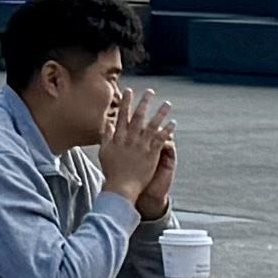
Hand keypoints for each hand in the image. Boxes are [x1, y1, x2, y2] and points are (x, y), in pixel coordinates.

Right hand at [98, 83, 176, 206]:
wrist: (121, 187)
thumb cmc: (111, 171)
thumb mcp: (104, 151)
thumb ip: (106, 136)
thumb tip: (108, 123)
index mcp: (118, 137)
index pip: (122, 116)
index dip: (126, 102)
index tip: (129, 91)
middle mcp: (130, 139)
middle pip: (139, 117)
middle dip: (144, 102)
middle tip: (151, 91)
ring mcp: (141, 146)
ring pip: (153, 125)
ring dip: (160, 113)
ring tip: (167, 104)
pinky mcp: (151, 154)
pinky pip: (161, 139)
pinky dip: (167, 130)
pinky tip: (173, 123)